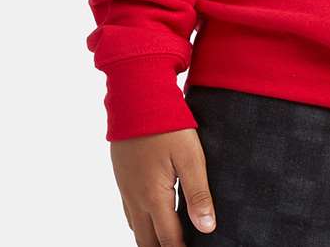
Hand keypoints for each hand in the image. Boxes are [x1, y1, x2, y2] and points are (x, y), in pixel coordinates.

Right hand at [111, 128, 216, 244]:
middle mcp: (136, 199)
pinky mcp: (122, 178)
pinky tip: (153, 217)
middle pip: (148, 241)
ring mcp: (126, 189)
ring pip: (136, 229)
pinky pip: (130, 212)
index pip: (169, 240)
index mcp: (154, 197)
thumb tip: (207, 228)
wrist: (136, 98)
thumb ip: (198, 194)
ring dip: (152, 239)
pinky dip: (142, 223)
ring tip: (170, 239)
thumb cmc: (166, 125)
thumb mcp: (190, 157)